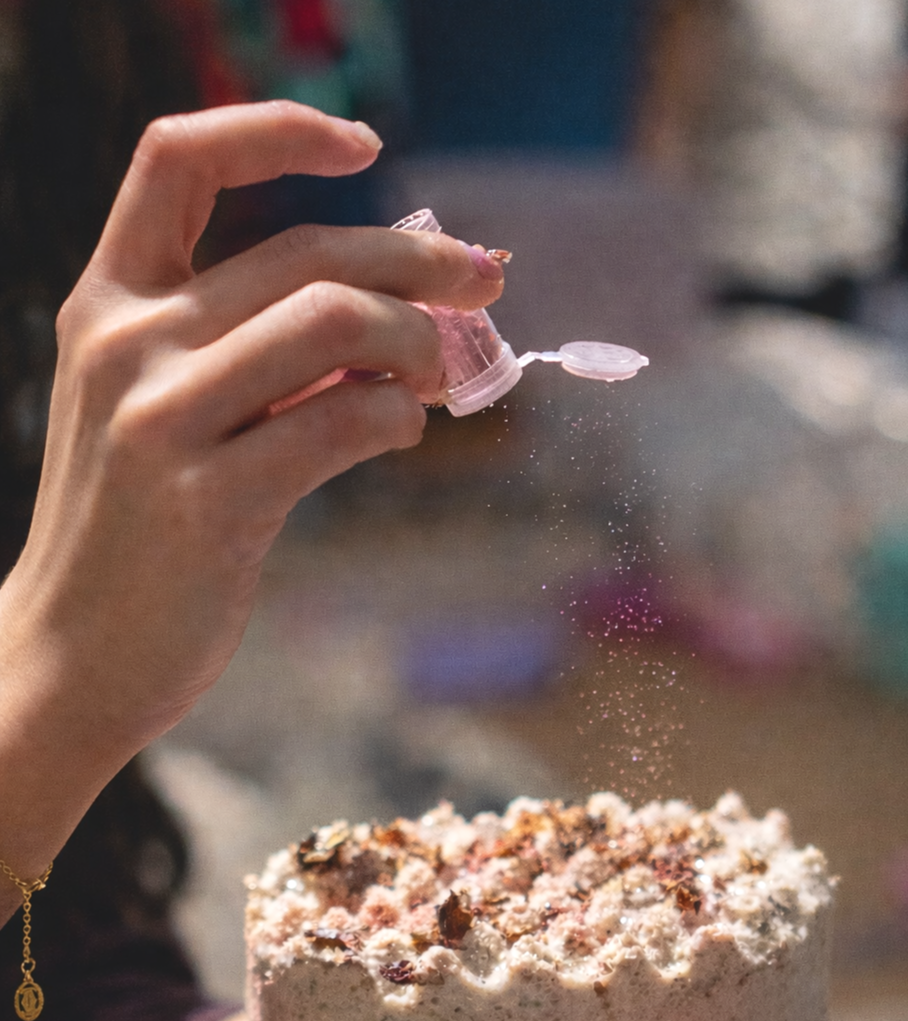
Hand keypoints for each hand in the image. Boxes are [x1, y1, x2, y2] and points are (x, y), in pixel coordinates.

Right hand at [0, 100, 503, 905]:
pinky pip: (341, 424)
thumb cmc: (139, 531)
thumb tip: (396, 309)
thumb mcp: (165, 412)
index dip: (276, 130)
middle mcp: (127, 345)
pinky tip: (404, 431)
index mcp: (108, 304)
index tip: (365, 147)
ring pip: (333, 322)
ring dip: (418, 342)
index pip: (178, 158)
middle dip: (417, 259)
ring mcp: (161, 423)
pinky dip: (396, 418)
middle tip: (485, 280)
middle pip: (304, 252)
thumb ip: (253, 352)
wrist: (74, 655)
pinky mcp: (210, 504)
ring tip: (446, 378)